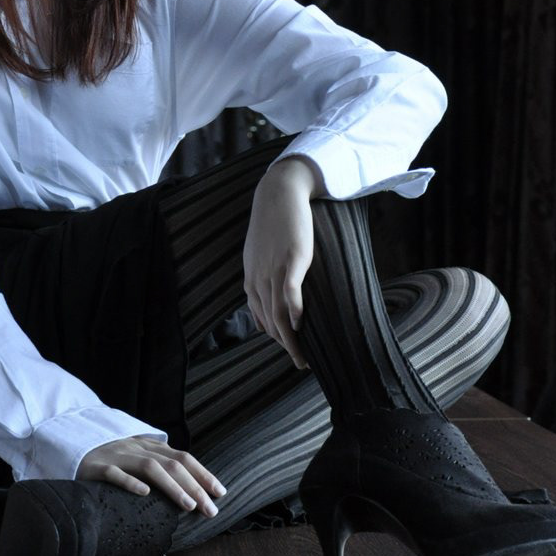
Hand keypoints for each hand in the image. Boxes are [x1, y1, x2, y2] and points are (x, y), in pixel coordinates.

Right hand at [76, 435, 225, 515]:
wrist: (69, 447)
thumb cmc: (109, 461)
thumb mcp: (136, 459)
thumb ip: (158, 467)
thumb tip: (190, 488)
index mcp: (148, 446)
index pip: (182, 457)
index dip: (203, 474)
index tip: (220, 493)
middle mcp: (136, 447)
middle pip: (172, 464)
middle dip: (196, 486)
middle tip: (211, 509)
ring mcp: (116, 455)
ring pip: (150, 467)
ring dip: (173, 487)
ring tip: (189, 505)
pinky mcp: (95, 466)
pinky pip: (114, 474)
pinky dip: (131, 483)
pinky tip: (145, 495)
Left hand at [242, 155, 320, 370]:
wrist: (278, 193)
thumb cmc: (273, 224)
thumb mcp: (260, 254)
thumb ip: (261, 278)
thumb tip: (269, 303)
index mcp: (252, 279)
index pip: (261, 318)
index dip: (275, 338)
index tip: (291, 351)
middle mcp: (259, 278)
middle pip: (270, 321)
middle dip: (285, 346)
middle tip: (301, 363)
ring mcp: (274, 269)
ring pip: (278, 312)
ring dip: (291, 338)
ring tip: (303, 356)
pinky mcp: (291, 258)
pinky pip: (289, 290)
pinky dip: (294, 309)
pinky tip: (300, 322)